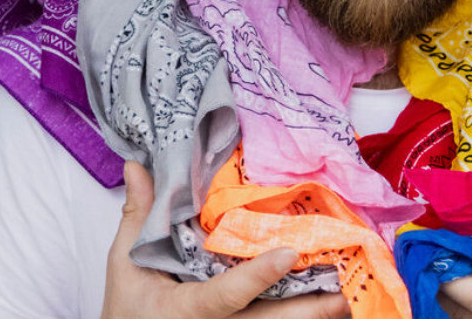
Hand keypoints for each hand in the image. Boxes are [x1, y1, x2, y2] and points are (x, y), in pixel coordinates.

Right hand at [100, 161, 350, 318]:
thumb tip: (137, 167)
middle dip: (308, 313)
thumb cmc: (129, 308)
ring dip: (311, 316)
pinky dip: (299, 317)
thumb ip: (138, 217)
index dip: (257, 277)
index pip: (226, 295)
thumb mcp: (125, 265)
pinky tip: (327, 306)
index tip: (289, 253)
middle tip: (342, 297)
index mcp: (185, 310)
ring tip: (347, 300)